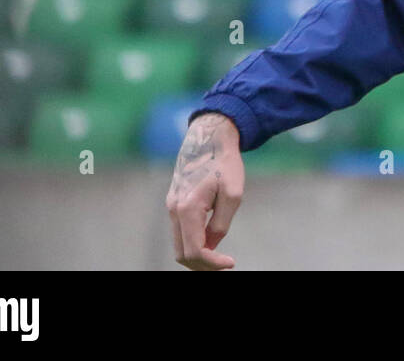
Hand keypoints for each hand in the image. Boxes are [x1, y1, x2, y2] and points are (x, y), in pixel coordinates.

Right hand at [166, 112, 243, 270]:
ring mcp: (171, 206)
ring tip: (218, 258)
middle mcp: (173, 209)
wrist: (209, 137)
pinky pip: (179, 231)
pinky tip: (210, 241)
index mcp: (187, 208)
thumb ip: (221, 224)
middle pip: (182, 253)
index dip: (212, 263)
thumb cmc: (224, 163)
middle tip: (224, 265)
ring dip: (197, 255)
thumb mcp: (233, 194)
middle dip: (203, 265)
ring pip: (179, 244)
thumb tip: (211, 246)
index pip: (195, 250)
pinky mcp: (173, 202)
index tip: (230, 263)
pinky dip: (192, 242)